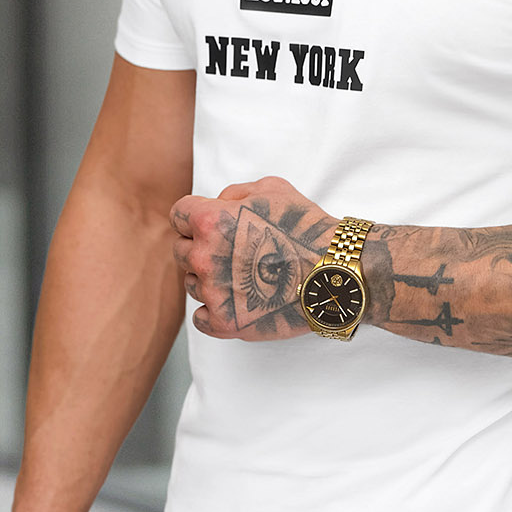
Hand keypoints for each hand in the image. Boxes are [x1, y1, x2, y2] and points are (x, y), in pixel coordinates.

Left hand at [170, 175, 334, 339]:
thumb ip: (233, 192)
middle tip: (233, 251)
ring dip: (209, 279)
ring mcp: (213, 293)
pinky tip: (237, 302)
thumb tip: (216, 205)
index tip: (211, 225)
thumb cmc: (306, 228)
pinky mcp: (225, 322)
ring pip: (192, 284)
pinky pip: (200, 318)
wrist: (333, 273)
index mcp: (210, 221)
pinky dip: (215, 311)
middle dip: (201, 248)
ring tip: (244, 276)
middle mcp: (205, 256)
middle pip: (180, 251)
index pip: (178, 215)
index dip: (194, 218)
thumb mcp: (272, 188)